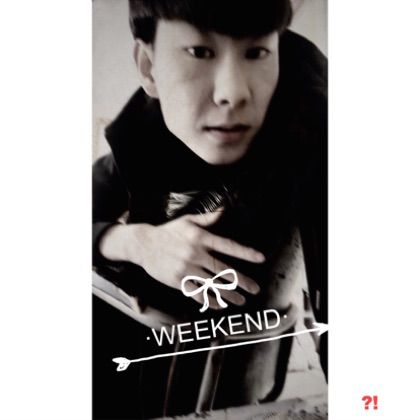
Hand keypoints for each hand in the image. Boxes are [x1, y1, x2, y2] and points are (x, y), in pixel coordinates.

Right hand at [100, 210, 263, 308]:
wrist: (144, 244)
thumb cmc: (169, 231)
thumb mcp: (188, 221)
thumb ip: (208, 218)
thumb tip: (225, 210)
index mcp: (200, 238)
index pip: (227, 246)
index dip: (245, 252)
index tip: (261, 259)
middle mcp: (195, 254)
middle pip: (223, 270)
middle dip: (242, 281)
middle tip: (255, 289)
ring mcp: (186, 269)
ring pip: (212, 284)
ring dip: (229, 294)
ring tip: (242, 301)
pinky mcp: (178, 281)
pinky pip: (197, 293)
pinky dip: (210, 301)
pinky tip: (220, 305)